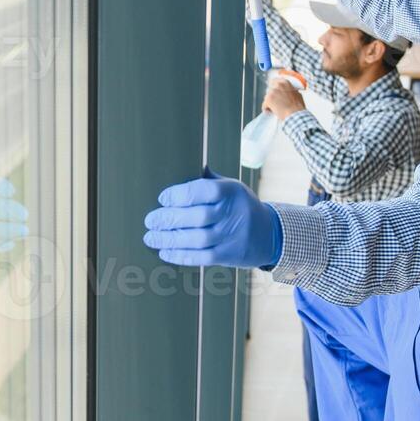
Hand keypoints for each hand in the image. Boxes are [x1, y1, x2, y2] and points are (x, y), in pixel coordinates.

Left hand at [143, 173, 281, 267]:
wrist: (270, 234)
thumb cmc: (240, 205)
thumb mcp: (231, 187)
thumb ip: (207, 180)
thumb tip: (179, 163)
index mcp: (231, 191)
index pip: (204, 190)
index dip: (180, 194)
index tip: (162, 198)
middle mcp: (233, 213)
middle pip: (198, 217)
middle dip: (170, 219)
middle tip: (150, 220)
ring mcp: (232, 236)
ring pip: (197, 239)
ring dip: (170, 239)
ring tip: (150, 237)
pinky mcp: (229, 256)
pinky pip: (202, 257)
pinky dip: (181, 255)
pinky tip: (164, 252)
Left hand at [262, 78, 304, 119]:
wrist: (295, 114)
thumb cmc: (298, 107)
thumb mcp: (297, 94)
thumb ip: (290, 91)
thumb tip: (288, 93)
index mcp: (285, 82)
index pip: (274, 81)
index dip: (273, 88)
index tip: (274, 92)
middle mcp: (277, 85)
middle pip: (269, 90)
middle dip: (272, 96)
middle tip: (276, 102)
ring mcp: (272, 92)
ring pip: (266, 98)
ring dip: (270, 103)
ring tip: (276, 109)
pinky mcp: (268, 99)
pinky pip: (264, 105)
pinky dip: (267, 109)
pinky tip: (272, 112)